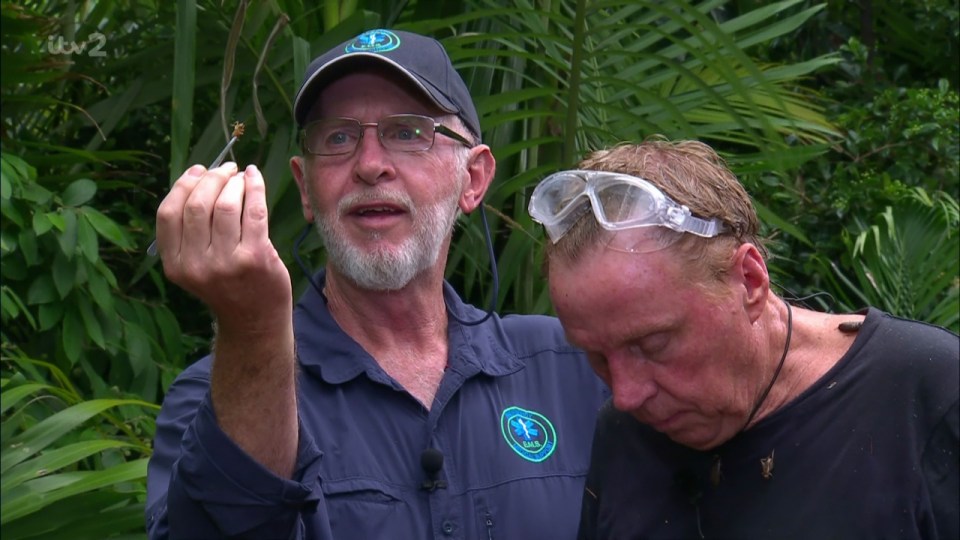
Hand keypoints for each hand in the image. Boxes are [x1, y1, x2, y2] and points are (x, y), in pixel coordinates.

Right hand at [155, 163, 292, 329]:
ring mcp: (226, 262)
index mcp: (175, 264)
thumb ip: (190, 232)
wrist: (254, 319)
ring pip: (224, 205)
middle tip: (225, 169)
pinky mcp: (255, 257)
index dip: (182, 185)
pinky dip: (255, 187)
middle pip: (196, 205)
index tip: (198, 170)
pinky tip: (254, 178)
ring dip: (233, 183)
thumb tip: (199, 178)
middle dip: (211, 178)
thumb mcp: (195, 265)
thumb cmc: (227, 285)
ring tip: (240, 177)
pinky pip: (253, 211)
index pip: (168, 214)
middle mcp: (196, 265)